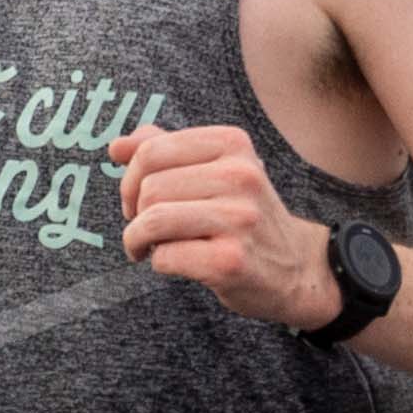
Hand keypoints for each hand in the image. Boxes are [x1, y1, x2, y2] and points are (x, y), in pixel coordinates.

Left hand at [115, 121, 331, 329]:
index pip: (151, 150)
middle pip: (149, 188)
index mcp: (232, 144)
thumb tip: (116, 146)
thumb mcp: (215, 171)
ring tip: (147, 247)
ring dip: (137, 240)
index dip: (131, 179)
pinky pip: (165, 256)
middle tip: (145, 228)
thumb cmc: (244, 217)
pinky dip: (159, 263)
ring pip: (152, 221)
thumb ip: (166, 151)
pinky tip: (174, 263)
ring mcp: (238, 219)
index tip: (138, 200)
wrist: (296, 267)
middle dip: (134, 213)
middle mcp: (240, 176)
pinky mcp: (230, 261)